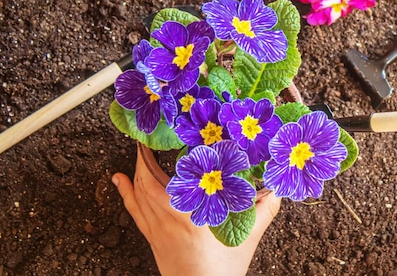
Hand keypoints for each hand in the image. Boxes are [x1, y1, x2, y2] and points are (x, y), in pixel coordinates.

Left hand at [112, 145, 280, 275]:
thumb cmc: (222, 271)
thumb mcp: (247, 238)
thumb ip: (263, 211)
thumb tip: (278, 189)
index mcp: (190, 215)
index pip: (171, 178)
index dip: (165, 155)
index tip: (165, 135)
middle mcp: (168, 218)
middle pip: (147, 180)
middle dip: (144, 156)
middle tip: (149, 136)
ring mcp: (156, 228)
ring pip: (139, 192)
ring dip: (136, 169)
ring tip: (137, 149)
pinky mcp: (152, 237)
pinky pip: (134, 210)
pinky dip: (125, 192)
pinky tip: (118, 180)